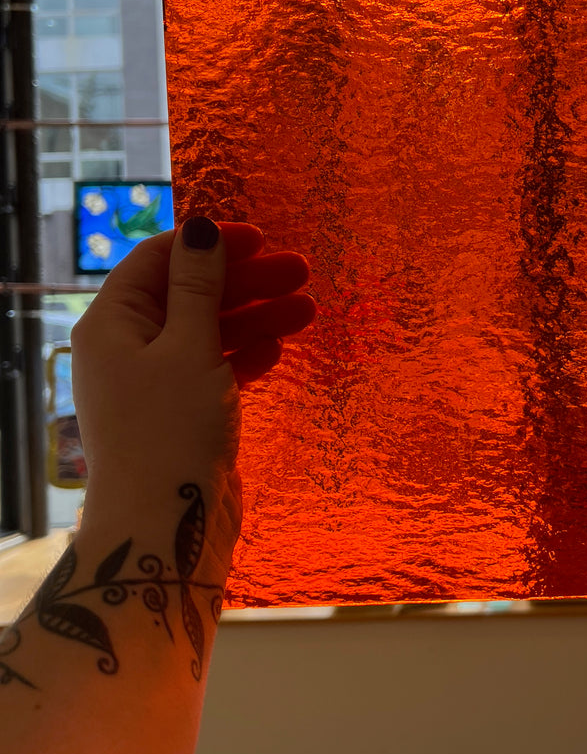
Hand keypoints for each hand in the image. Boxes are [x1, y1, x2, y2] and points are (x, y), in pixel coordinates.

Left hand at [71, 218, 315, 567]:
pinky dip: (245, 356)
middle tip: (301, 271)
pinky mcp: (180, 414)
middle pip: (190, 295)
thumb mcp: (189, 346)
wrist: (165, 525)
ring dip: (255, 318)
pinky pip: (214, 369)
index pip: (158, 260)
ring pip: (208, 333)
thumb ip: (200, 286)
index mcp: (112, 323)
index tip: (261, 238)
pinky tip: (278, 350)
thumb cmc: (170, 428)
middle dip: (245, 282)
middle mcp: (127, 349)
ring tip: (307, 310)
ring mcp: (154, 384)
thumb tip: (201, 228)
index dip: (209, 245)